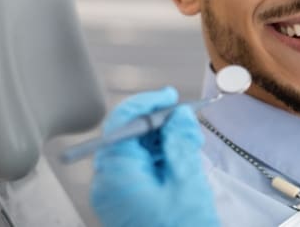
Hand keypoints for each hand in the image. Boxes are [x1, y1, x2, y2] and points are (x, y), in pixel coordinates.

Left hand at [90, 87, 219, 226]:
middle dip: (160, 125)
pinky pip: (140, 168)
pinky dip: (161, 160)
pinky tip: (182, 163)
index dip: (148, 103)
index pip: (122, 122)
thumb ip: (180, 141)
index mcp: (116, 174)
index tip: (171, 97)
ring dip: (164, 142)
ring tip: (191, 149)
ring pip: (136, 150)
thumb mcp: (186, 181)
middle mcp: (108, 182)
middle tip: (189, 126)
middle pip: (128, 135)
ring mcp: (115, 193)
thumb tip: (178, 114)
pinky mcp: (126, 201)